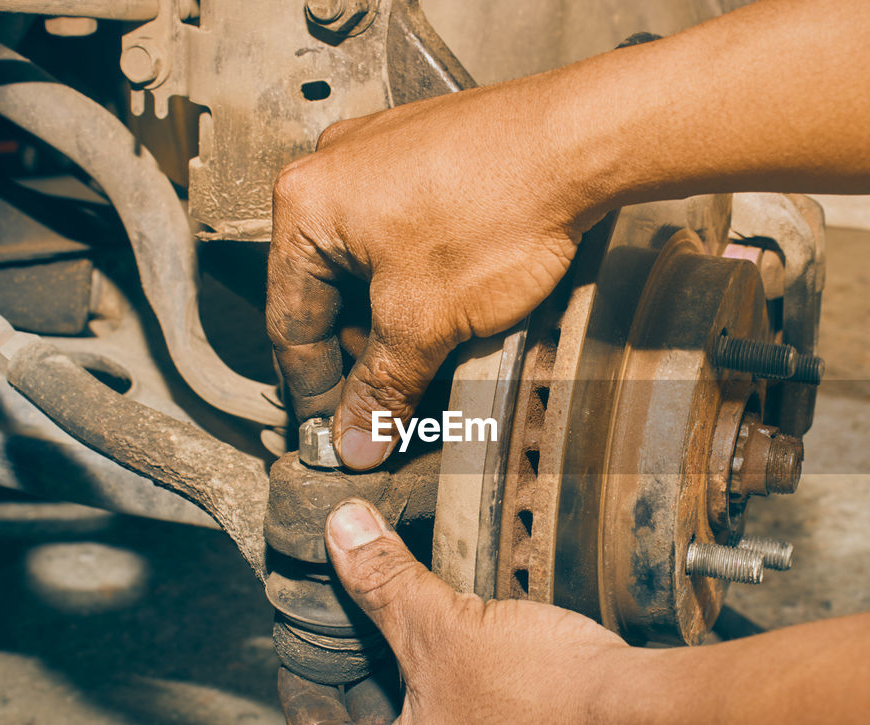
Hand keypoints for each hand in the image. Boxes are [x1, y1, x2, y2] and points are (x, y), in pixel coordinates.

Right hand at [268, 83, 598, 469]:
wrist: (579, 142)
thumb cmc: (502, 205)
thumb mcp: (427, 320)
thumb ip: (383, 386)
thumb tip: (357, 438)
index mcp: (306, 206)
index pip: (290, 322)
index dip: (314, 390)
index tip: (337, 431)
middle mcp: (333, 171)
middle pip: (329, 293)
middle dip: (362, 353)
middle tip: (391, 403)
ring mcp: (381, 157)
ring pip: (369, 266)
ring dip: (394, 320)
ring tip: (433, 357)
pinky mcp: (428, 155)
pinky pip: (404, 234)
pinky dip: (420, 280)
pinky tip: (456, 308)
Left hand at [277, 499, 666, 724]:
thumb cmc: (549, 701)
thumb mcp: (447, 628)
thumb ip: (385, 582)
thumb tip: (341, 532)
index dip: (303, 688)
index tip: (299, 657)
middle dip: (365, 687)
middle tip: (357, 636)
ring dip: (421, 705)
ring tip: (422, 644)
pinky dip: (469, 722)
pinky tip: (486, 675)